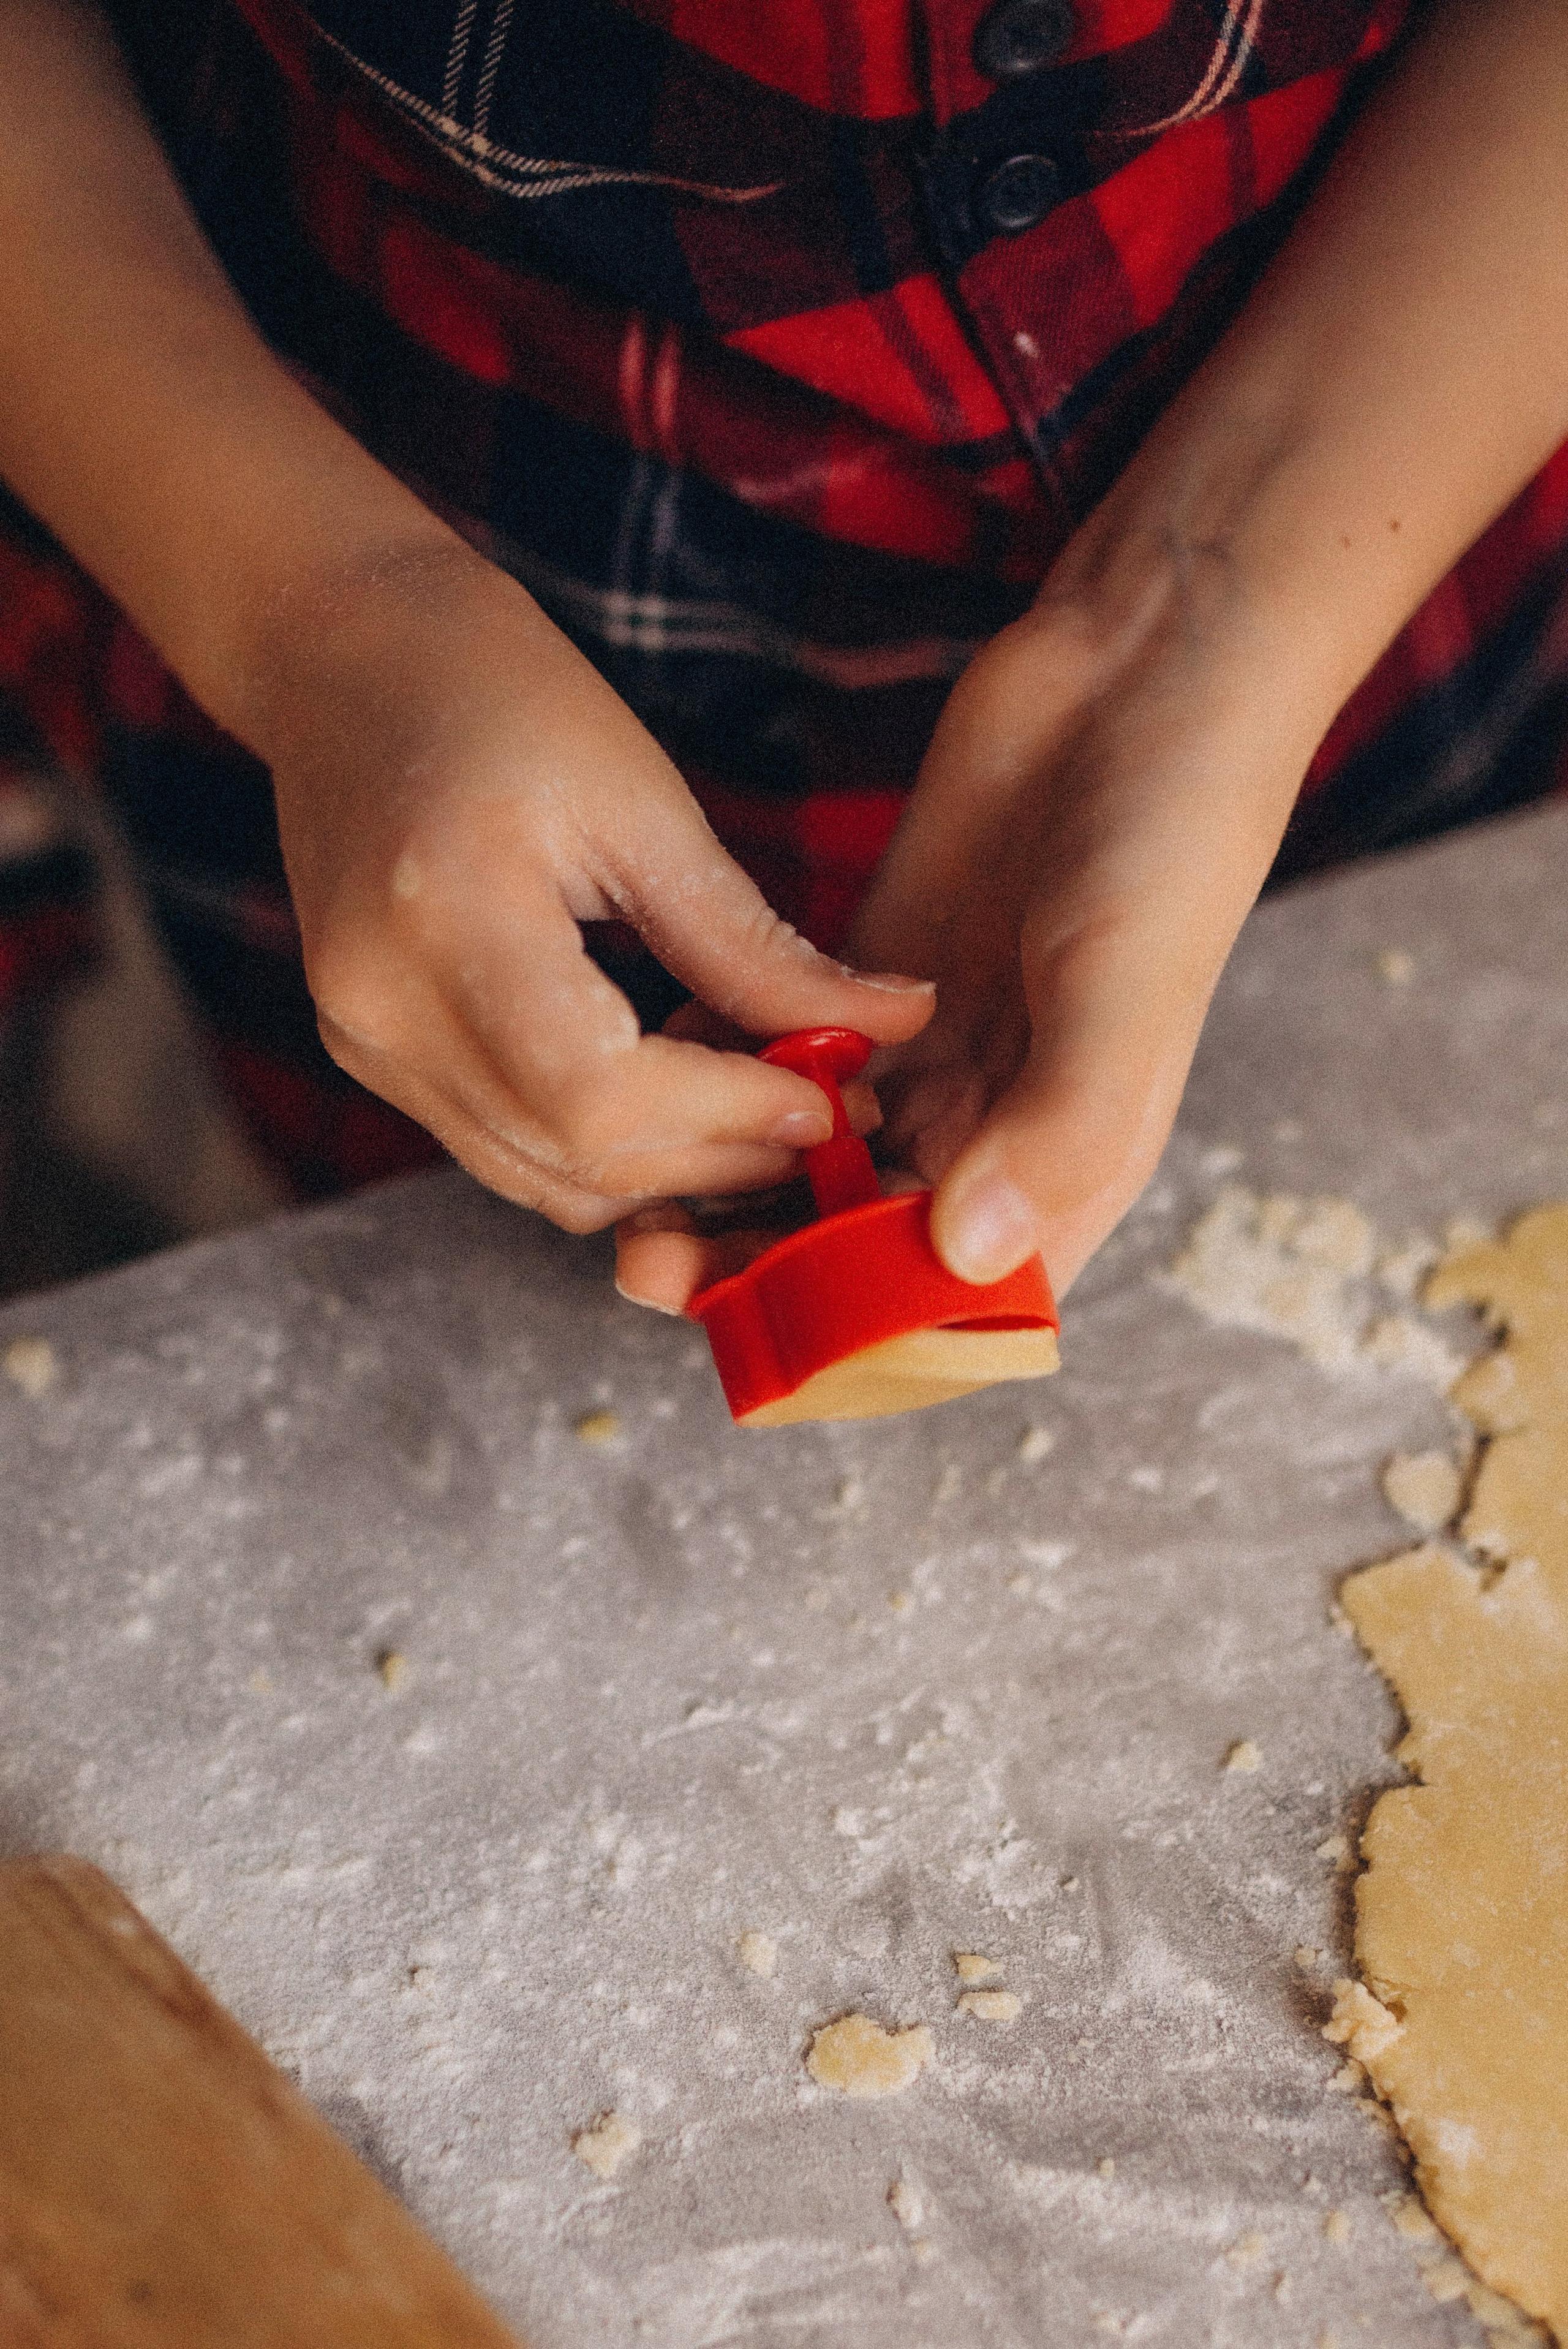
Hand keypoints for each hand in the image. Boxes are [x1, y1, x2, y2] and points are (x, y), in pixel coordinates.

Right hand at [261, 545, 933, 1231]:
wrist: (346, 659)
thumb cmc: (500, 695)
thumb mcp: (643, 801)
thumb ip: (754, 941)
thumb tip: (898, 1019)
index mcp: (446, 919)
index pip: (598, 1096)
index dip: (728, 1117)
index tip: (832, 1095)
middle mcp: (381, 1008)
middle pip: (574, 1160)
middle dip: (722, 1157)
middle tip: (834, 1114)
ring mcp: (366, 1044)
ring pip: (545, 1180)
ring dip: (674, 1170)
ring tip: (769, 1103)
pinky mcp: (373, 1057)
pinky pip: (510, 1150)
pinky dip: (610, 1148)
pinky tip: (684, 1091)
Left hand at [614, 517, 1320, 1312]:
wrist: (1143, 670)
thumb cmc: (1173, 835)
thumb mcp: (1130, 987)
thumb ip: (1060, 1125)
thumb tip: (964, 1249)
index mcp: (1065, 1164)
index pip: (954, 1300)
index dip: (856, 1332)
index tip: (757, 1329)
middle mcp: (992, 1127)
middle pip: (858, 1243)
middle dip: (756, 1264)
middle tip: (649, 1255)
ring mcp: (928, 1052)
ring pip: (807, 1158)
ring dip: (723, 1182)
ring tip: (627, 1188)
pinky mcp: (870, 976)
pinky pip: (779, 1053)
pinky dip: (723, 1069)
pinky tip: (658, 1062)